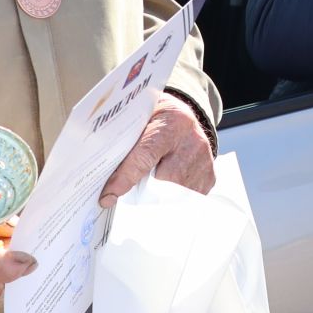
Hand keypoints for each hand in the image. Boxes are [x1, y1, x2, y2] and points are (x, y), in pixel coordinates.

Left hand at [99, 93, 216, 207]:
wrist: (182, 115)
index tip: (108, 195)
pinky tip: (164, 185)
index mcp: (172, 122)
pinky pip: (185, 198)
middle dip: (143, 190)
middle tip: (126, 189)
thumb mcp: (138, 121)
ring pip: (174, 194)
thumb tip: (103, 178)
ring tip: (149, 183)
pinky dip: (171, 197)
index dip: (126, 177)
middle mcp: (193, 141)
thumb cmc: (154, 119)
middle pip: (163, 181)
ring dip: (157, 196)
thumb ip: (125, 144)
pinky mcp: (209, 176)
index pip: (146, 155)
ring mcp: (204, 160)